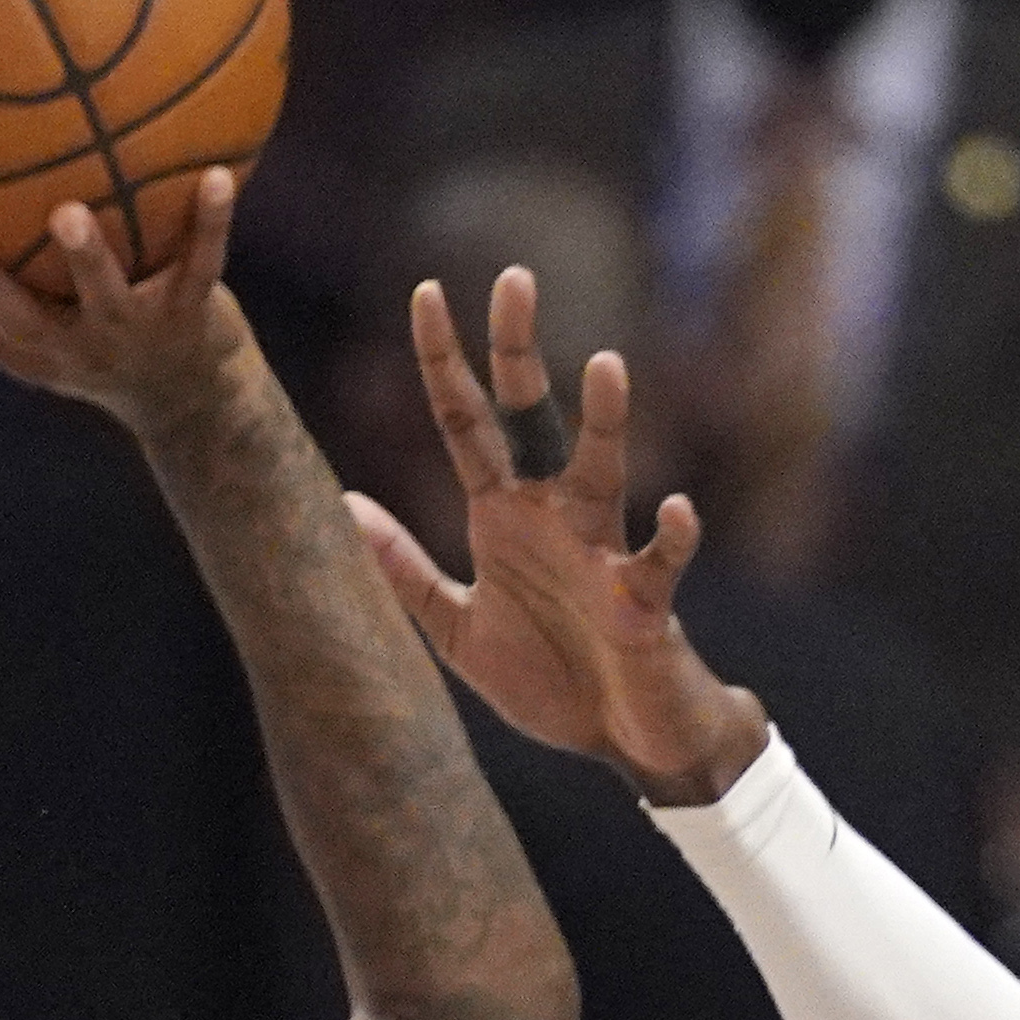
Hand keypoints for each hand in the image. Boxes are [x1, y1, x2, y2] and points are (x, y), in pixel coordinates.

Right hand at [0, 177, 249, 432]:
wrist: (197, 401)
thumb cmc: (97, 342)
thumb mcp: (40, 322)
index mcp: (25, 349)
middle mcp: (70, 348)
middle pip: (17, 322)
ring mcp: (130, 336)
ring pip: (105, 298)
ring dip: (87, 259)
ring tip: (69, 213)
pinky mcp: (192, 317)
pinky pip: (201, 265)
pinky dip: (210, 222)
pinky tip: (218, 175)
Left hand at [345, 268, 769, 805]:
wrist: (627, 741)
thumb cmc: (553, 679)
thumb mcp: (457, 628)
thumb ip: (404, 570)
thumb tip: (342, 506)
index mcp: (503, 516)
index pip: (466, 423)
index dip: (444, 362)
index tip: (426, 292)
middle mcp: (552, 517)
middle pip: (533, 419)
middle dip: (519, 353)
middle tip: (514, 278)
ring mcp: (600, 554)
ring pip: (602, 474)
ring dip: (605, 423)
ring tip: (605, 364)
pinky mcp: (643, 605)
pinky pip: (658, 563)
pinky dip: (670, 537)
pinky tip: (677, 508)